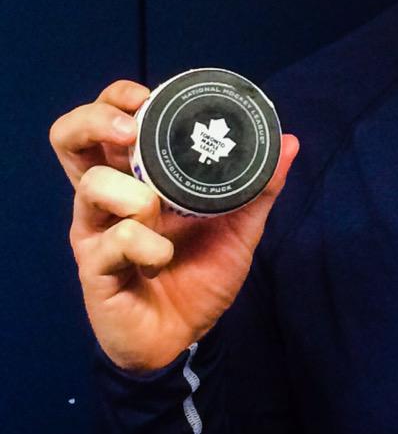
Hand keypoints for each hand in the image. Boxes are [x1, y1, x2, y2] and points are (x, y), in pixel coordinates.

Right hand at [51, 80, 298, 371]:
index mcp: (136, 176)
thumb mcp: (240, 226)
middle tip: (132, 129)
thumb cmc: (201, 274)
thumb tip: (290, 141)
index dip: (117, 100)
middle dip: (97, 121)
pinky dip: (146, 246)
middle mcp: (107, 197)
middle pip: (69, 138)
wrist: (186, 337)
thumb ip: (261, 186)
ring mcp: (96, 231)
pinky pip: (115, 241)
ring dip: (133, 193)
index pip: (108, 122)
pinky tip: (162, 260)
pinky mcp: (94, 268)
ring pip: (91, 185)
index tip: (147, 95)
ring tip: (158, 213)